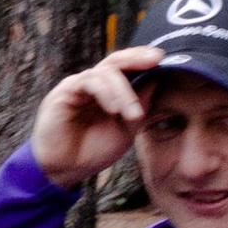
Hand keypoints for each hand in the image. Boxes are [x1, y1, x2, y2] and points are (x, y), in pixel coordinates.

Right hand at [30, 45, 164, 185]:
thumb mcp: (126, 129)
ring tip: (133, 115)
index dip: (143, 59)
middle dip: (137, 57)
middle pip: (116, 60)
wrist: (65, 169)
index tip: (163, 58)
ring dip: (124, 92)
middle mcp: (93, 84)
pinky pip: (88, 81)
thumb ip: (140, 105)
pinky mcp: (65, 92)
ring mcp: (78, 86)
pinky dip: (105, 93)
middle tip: (156, 59)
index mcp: (109, 90)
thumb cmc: (93, 150)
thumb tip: (159, 79)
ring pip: (105, 72)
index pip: (126, 67)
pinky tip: (114, 109)